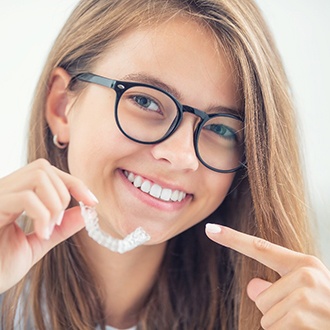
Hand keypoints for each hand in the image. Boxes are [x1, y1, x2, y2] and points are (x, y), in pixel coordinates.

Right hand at [0, 159, 97, 293]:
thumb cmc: (0, 265)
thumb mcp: (39, 243)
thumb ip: (62, 226)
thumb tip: (86, 212)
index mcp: (13, 194)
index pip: (47, 172)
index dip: (74, 183)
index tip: (92, 202)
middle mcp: (3, 189)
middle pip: (44, 168)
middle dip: (63, 194)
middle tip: (57, 224)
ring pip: (38, 175)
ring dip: (54, 203)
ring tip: (48, 229)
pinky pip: (25, 197)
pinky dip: (42, 214)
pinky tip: (40, 234)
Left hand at [205, 223, 329, 328]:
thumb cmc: (326, 313)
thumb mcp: (305, 294)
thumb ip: (276, 286)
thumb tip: (253, 286)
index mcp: (303, 264)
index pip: (260, 248)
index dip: (232, 238)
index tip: (210, 228)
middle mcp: (306, 274)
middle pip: (260, 297)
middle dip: (276, 313)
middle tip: (305, 317)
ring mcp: (306, 295)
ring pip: (266, 316)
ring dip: (283, 327)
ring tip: (309, 325)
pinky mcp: (302, 316)